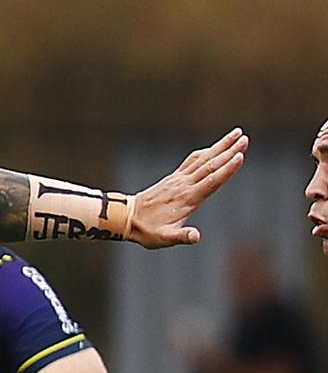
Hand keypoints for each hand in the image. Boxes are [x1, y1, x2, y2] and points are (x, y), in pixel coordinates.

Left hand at [128, 128, 246, 247]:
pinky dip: (204, 152)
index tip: (240, 156)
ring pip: (202, 159)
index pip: (211, 182)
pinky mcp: (174, 178)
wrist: (127, 218)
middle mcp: (184, 185)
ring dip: (220, 147)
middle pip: (210, 166)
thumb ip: (181, 237)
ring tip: (237, 134)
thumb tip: (196, 237)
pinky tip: (213, 148)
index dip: (226, 170)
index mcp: (187, 199)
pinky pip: (192, 161)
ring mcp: (178, 179)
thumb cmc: (147, 231)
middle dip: (228, 152)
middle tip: (245, 139)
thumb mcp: (164, 238)